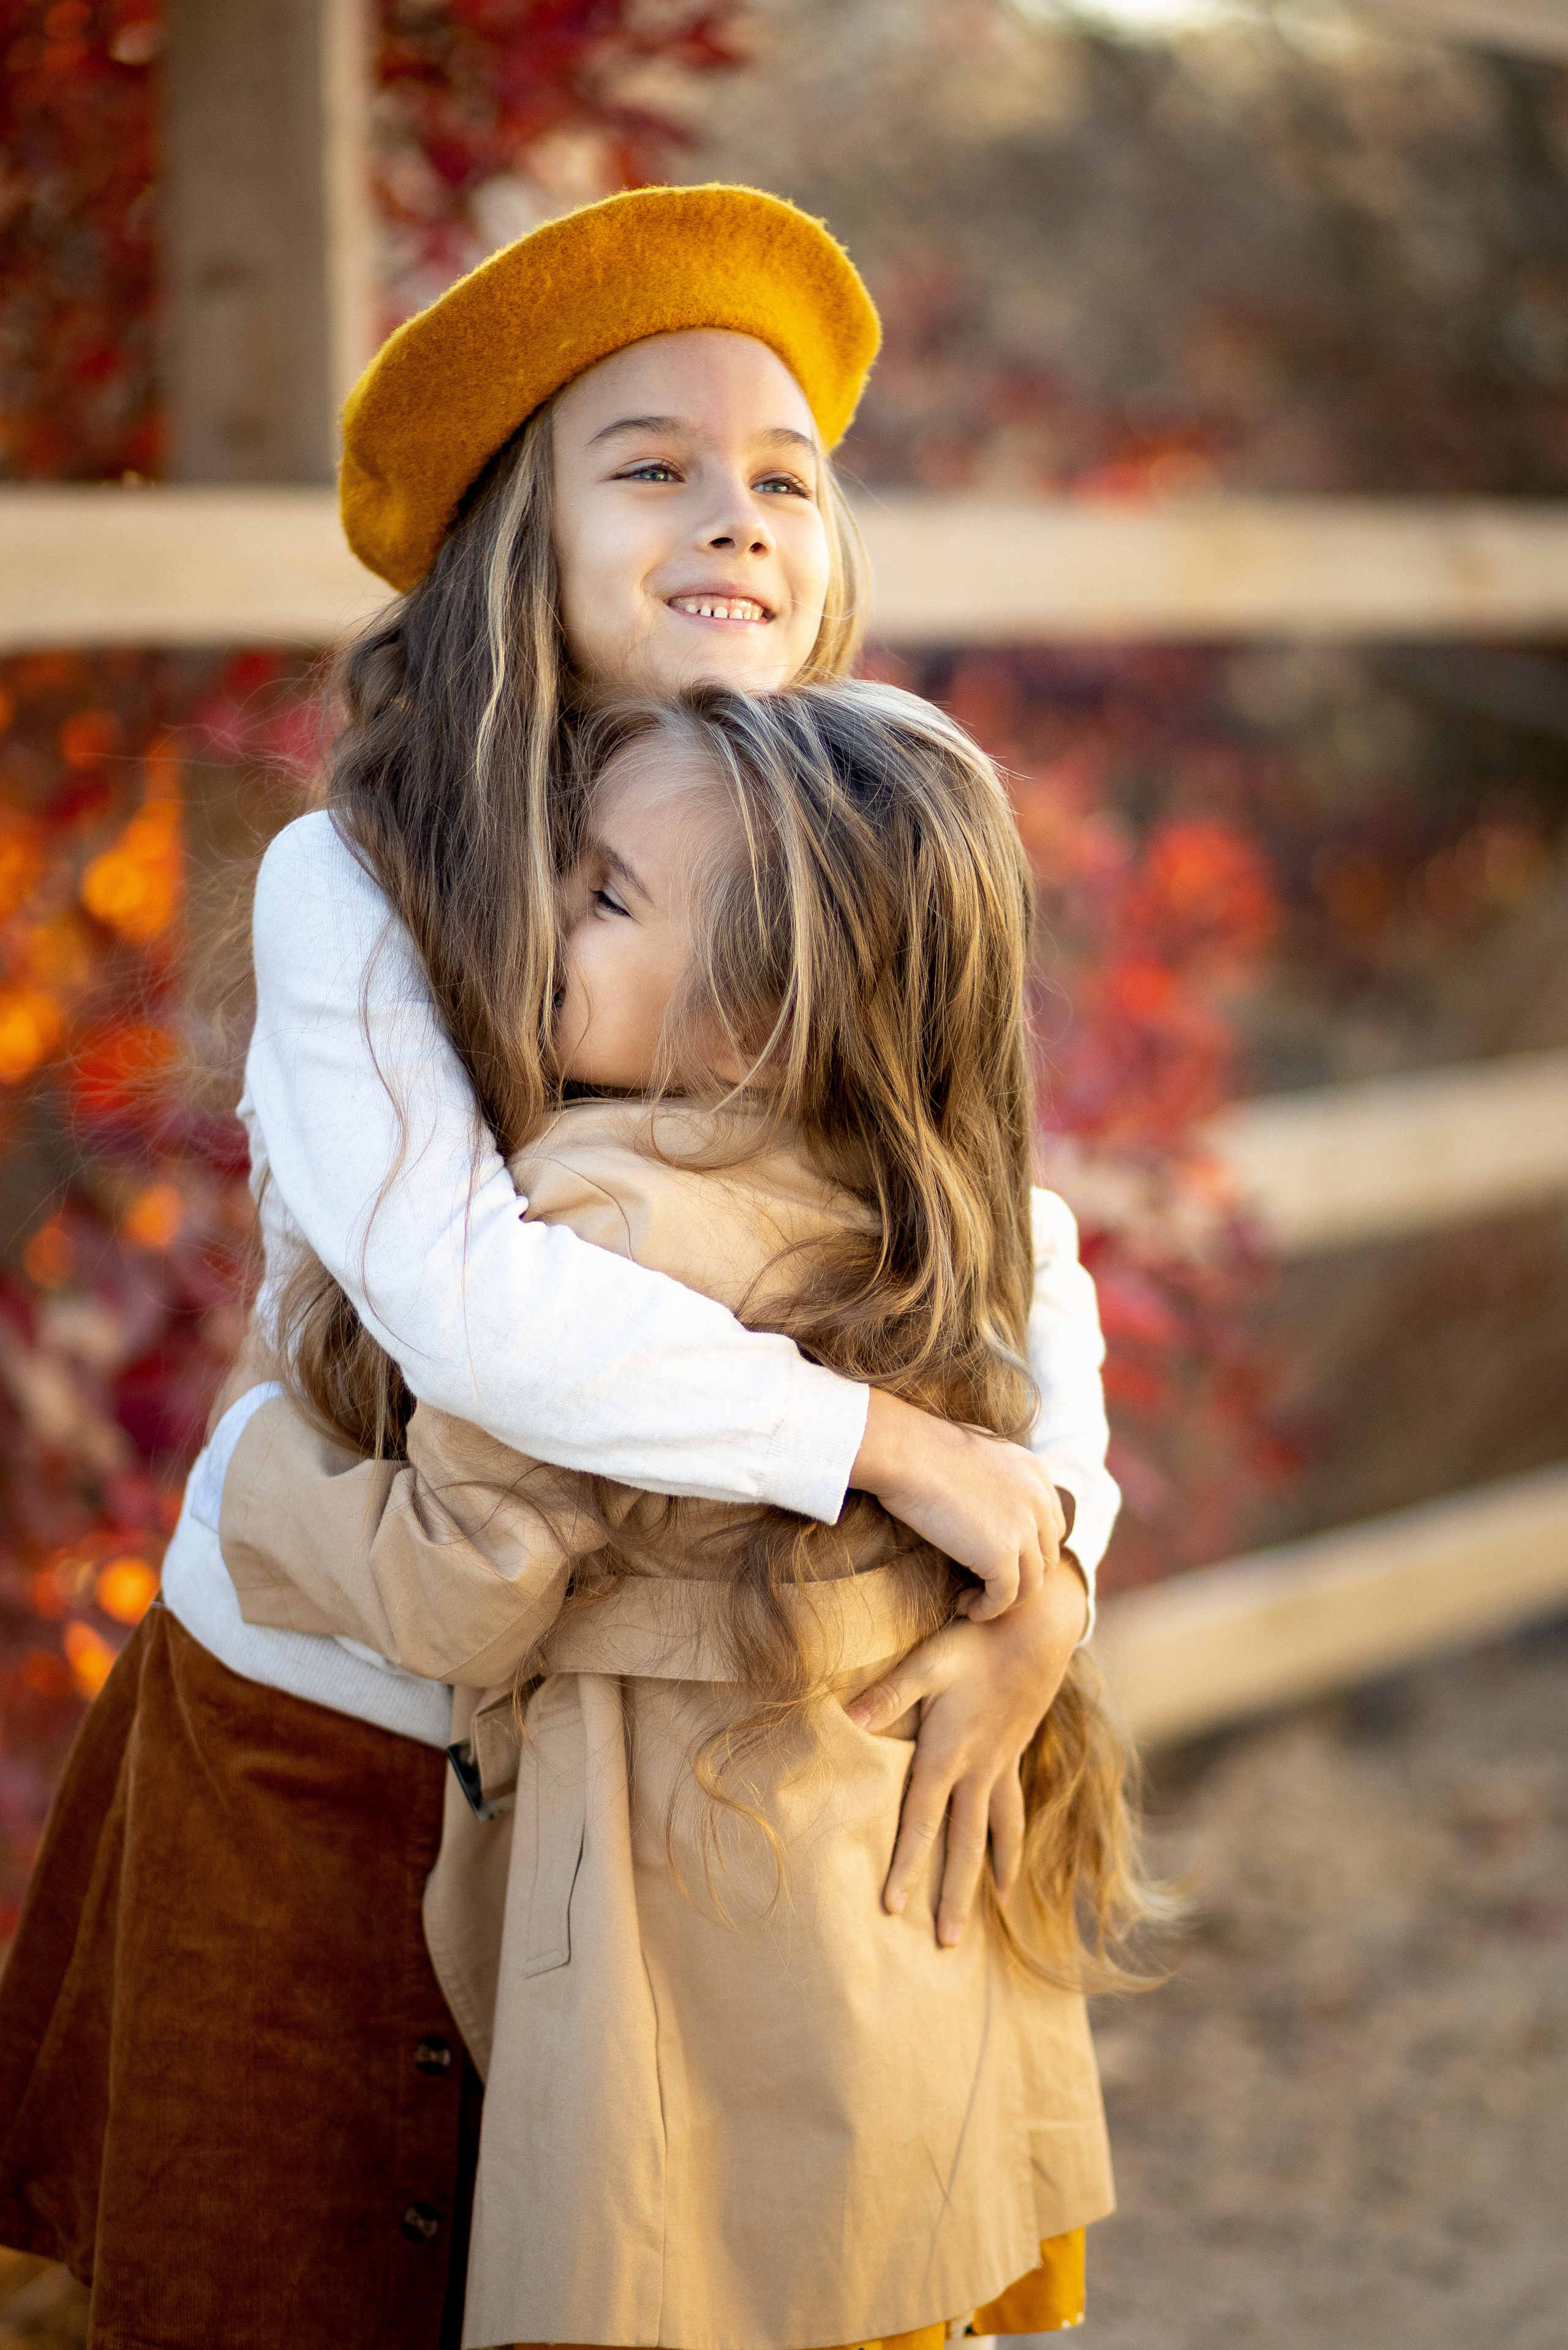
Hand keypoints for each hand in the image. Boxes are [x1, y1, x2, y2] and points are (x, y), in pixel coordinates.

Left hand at [845, 1564, 1087, 1946]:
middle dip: (952, 1895)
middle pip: (963, 1845)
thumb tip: (848, 1719)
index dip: (906, 1865)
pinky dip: (1012, 1847)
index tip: (892, 1908)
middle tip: (945, 1946)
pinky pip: (1013, 1814)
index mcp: (948, 1754)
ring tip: (993, 1916)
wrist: (1036, 1630)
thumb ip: (890, 1693)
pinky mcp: (1011, 1758)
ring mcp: (999, 1768)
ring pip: (995, 1836)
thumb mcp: (929, 1661)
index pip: (921, 1822)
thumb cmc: (975, 1643)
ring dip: (989, 1878)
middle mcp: (976, 1770)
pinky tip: (1009, 1872)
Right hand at [851, 1389, 1066, 1620]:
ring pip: (1030, 1583)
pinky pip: (1004, 1597)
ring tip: (974, 1600)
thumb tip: (987, 1499)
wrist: (907, 1452)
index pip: (1052, 1527)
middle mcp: (1039, 1501)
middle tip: (987, 1585)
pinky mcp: (1002, 1554)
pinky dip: (987, 1608)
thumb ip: (996, 1478)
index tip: (1000, 1562)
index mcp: (1036, 1474)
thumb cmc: (923, 1449)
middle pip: (1045, 1558)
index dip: (1030, 1551)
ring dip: (1004, 1599)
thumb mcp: (977, 1454)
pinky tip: (967, 1606)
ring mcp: (1024, 1528)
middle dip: (1020, 1577)